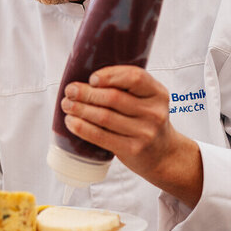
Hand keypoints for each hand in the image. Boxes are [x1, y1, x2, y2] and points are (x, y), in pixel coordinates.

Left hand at [62, 65, 202, 207]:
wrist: (163, 154)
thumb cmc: (147, 122)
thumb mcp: (147, 100)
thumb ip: (127, 87)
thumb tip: (87, 80)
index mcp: (158, 93)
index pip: (134, 77)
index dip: (109, 75)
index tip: (92, 78)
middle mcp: (154, 112)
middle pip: (113, 97)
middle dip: (86, 93)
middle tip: (70, 91)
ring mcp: (144, 132)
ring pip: (104, 117)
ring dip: (80, 109)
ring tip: (67, 105)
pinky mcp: (132, 149)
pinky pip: (101, 136)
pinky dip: (82, 128)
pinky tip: (72, 122)